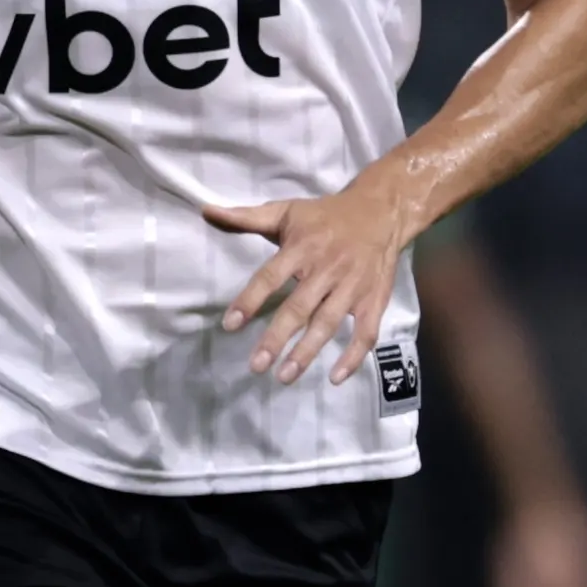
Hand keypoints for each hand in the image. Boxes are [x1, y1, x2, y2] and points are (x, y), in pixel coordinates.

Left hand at [205, 170, 420, 387]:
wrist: (381, 211)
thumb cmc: (325, 216)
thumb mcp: (286, 212)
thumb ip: (246, 217)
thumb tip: (206, 210)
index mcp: (303, 247)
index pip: (271, 277)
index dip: (250, 300)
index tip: (230, 325)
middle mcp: (327, 268)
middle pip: (299, 307)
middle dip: (277, 337)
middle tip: (257, 365)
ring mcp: (353, 287)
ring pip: (328, 323)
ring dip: (307, 352)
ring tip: (284, 376)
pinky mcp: (374, 300)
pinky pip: (365, 332)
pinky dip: (353, 356)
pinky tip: (334, 377)